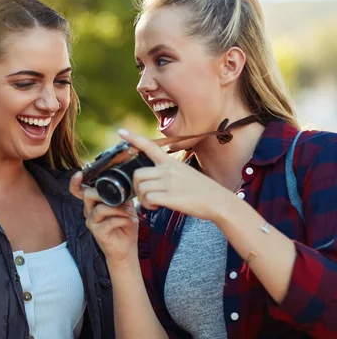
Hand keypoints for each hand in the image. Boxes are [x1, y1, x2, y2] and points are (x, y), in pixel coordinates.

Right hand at [70, 172, 138, 263]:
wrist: (126, 248)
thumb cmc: (124, 227)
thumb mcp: (126, 208)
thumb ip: (122, 197)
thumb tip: (126, 188)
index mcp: (94, 203)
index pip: (79, 191)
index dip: (75, 182)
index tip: (79, 174)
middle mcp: (89, 211)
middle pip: (87, 194)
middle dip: (105, 194)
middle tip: (121, 200)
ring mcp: (92, 222)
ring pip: (100, 208)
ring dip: (118, 209)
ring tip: (130, 213)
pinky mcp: (97, 233)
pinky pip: (108, 222)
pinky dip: (122, 219)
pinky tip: (131, 221)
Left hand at [119, 129, 235, 221]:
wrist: (218, 201)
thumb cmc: (202, 190)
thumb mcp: (185, 172)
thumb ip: (169, 172)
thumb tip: (155, 179)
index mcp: (170, 162)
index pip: (149, 146)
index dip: (133, 138)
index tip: (121, 131)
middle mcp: (167, 170)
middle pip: (137, 174)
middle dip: (136, 187)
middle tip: (145, 195)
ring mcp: (168, 183)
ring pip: (141, 188)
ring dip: (143, 199)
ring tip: (153, 203)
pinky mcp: (170, 196)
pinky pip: (148, 199)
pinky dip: (148, 206)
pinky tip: (156, 207)